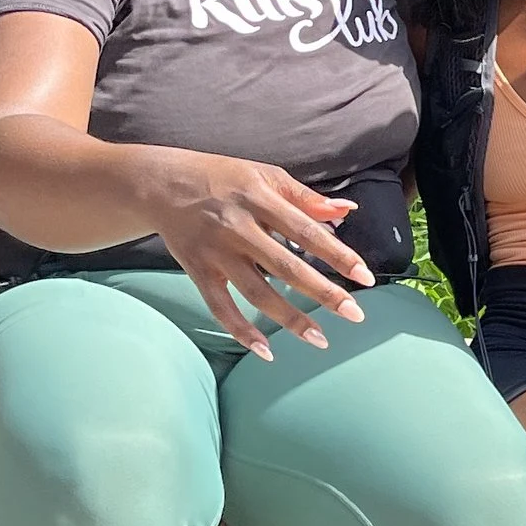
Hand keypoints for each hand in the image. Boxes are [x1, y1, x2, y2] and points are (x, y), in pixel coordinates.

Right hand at [152, 158, 373, 356]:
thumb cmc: (221, 177)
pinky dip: (241, 331)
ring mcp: (217, 253)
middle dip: (324, 293)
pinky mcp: (198, 272)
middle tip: (355, 315)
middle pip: (287, 267)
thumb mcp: (265, 175)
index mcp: (260, 198)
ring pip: (258, 293)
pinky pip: (221, 308)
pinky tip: (267, 350)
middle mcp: (239, 228)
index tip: (364, 278)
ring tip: (320, 340)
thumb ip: (305, 197)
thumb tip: (347, 210)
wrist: (161, 184)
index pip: (307, 231)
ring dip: (291, 319)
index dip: (338, 255)